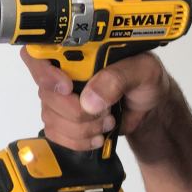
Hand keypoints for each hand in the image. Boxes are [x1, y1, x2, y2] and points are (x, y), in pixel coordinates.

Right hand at [20, 47, 174, 152]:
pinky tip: (96, 135)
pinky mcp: (64, 119)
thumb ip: (118, 78)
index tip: (67, 87)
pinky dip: (77, 140)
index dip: (45, 71)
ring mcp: (62, 97)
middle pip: (45, 91)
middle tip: (103, 111)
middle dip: (74, 109)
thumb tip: (90, 99)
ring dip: (81, 127)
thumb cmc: (146, 80)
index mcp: (79, 50)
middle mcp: (65, 71)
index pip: (40, 53)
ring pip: (51, 116)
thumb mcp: (142, 70)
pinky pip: (55, 133)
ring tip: (106, 122)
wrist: (150, 107)